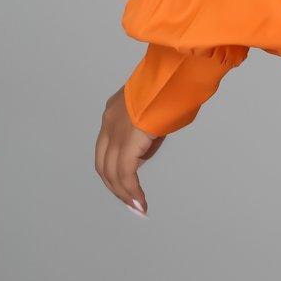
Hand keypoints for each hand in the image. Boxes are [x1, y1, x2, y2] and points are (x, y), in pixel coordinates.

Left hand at [95, 86, 164, 214]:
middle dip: (116, 187)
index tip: (126, 186)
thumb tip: (144, 150)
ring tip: (137, 207)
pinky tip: (140, 202)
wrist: (178, 73)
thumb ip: (145, 129)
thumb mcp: (154, 108)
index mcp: (113, 111)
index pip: (106, 149)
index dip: (114, 170)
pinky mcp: (127, 141)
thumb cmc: (175, 85)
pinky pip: (126, 174)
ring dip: (124, 194)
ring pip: (112, 173)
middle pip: (103, 164)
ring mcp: (115, 131)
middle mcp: (109, 122)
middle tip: (130, 203)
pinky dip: (132, 191)